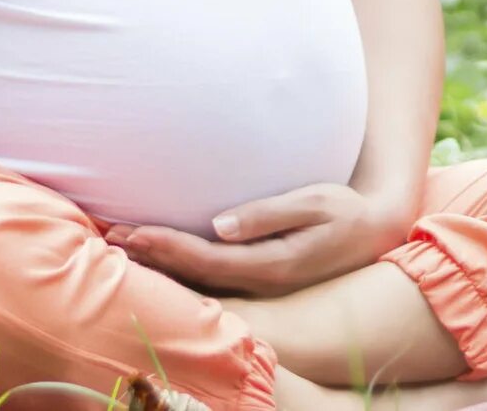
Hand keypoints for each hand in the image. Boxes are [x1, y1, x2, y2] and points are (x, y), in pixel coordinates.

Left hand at [104, 180, 416, 296]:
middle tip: (110, 236)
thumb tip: (220, 225)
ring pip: (198, 279)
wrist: (376, 232)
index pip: (204, 258)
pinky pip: (211, 275)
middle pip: (192, 273)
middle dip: (151, 255)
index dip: (165, 246)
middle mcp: (259, 280)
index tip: (132, 231)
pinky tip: (161, 257)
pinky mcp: (260, 277)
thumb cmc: (346, 212)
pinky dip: (181, 265)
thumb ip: (268, 215)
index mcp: (270, 265)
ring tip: (124, 248)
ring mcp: (259, 283)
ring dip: (161, 263)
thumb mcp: (315, 204)